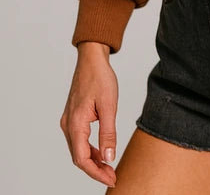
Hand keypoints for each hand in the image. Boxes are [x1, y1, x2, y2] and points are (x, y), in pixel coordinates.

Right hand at [59, 43, 117, 187]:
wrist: (92, 59)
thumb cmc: (100, 78)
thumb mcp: (109, 105)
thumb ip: (108, 132)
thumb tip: (109, 157)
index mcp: (75, 123)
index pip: (82, 158)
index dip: (96, 172)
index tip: (111, 178)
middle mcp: (68, 125)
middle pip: (78, 157)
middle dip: (95, 169)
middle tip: (113, 176)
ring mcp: (69, 121)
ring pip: (78, 150)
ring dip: (93, 161)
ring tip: (109, 168)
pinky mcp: (73, 117)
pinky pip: (79, 140)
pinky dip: (90, 149)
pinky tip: (102, 152)